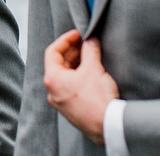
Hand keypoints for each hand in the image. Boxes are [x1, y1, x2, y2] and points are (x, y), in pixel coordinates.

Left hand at [43, 29, 119, 145]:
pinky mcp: (71, 109)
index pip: (52, 52)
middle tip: (85, 42)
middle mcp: (52, 91)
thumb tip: (90, 40)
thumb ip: (90, 50)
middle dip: (72, 51)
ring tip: (89, 55)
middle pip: (58, 64)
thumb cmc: (97, 98)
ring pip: (65, 76)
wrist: (108, 126)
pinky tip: (90, 72)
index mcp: (52, 79)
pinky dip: (77, 76)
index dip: (65, 40)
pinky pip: (70, 87)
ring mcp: (60, 102)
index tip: (77, 34)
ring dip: (75, 63)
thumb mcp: (93, 68)